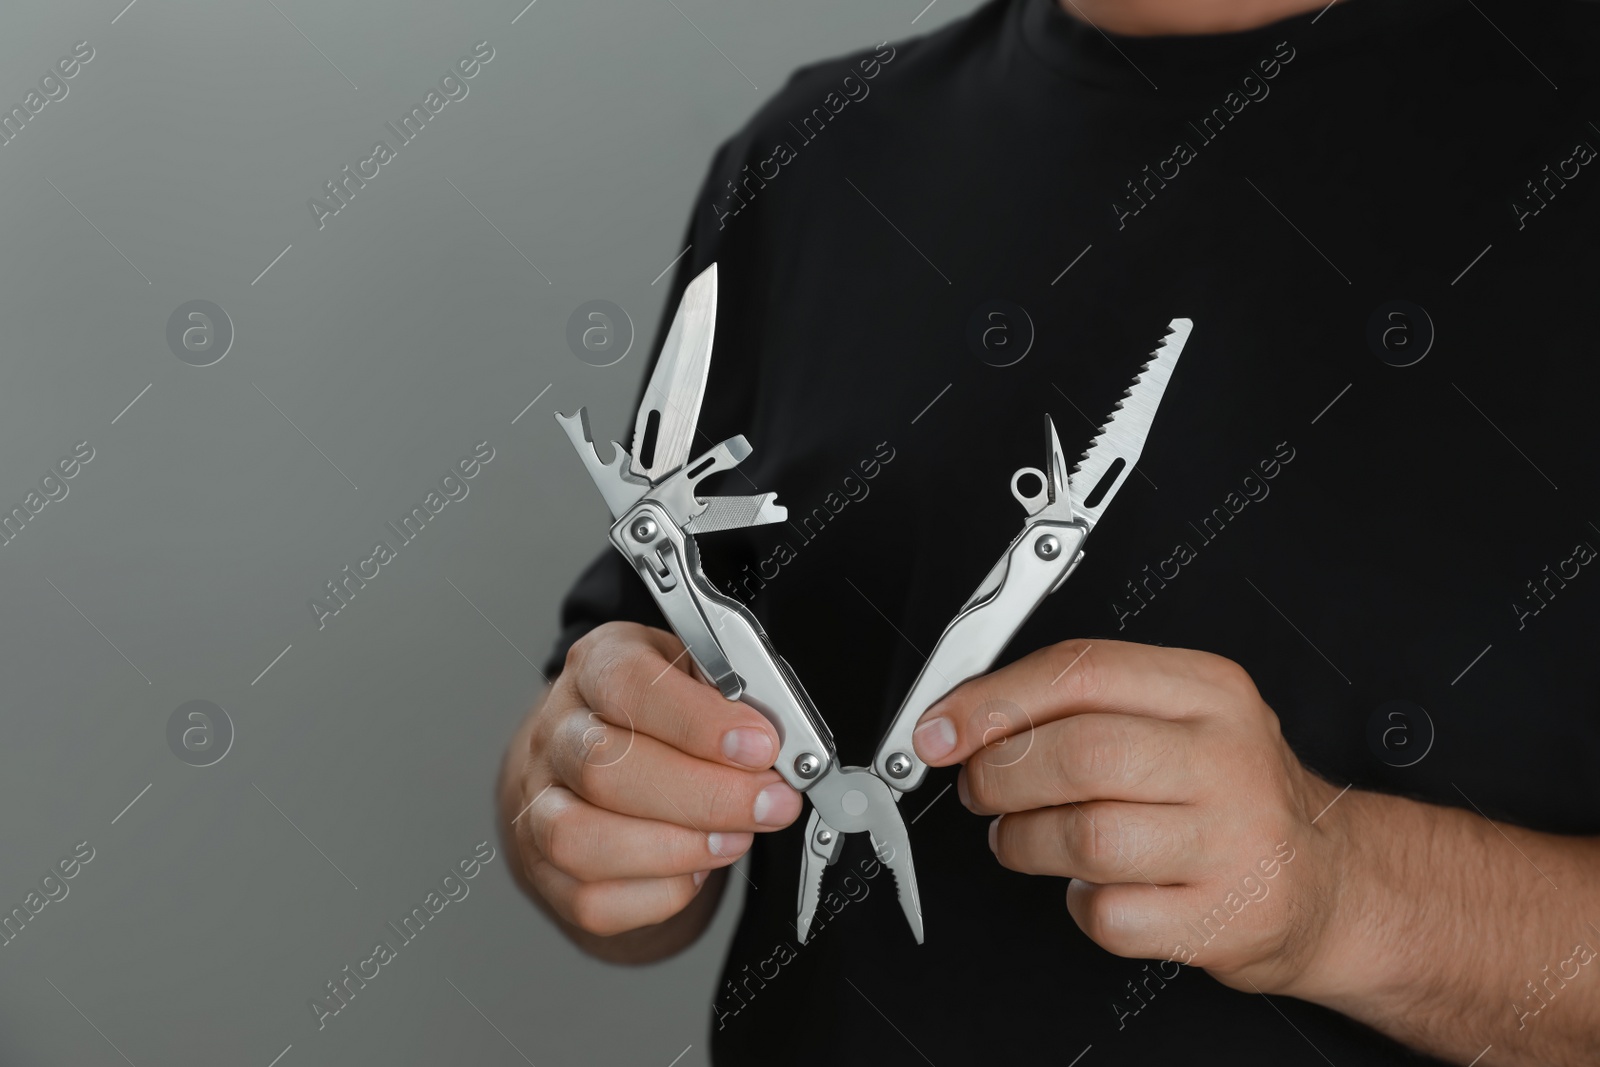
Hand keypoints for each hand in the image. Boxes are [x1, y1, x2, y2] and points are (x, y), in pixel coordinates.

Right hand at [502, 621, 802, 938]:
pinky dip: (658, 893)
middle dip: (705, 796)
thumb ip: (731, 698)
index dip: (698, 721)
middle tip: (771, 803)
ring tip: (736, 838)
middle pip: (605, 769)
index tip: (761, 746)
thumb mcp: (695, 674)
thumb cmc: (657, 714)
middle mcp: (555, 732)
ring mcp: (537, 804)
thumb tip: (776, 743)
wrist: (598, 756)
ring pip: (581, 840)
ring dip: (677, 849)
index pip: (628, 685)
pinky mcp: (544, 869)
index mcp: (595, 666)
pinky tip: (696, 869)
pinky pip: (592, 899)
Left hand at [910, 639, 1347, 992]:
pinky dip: (1079, 905)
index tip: (940, 730)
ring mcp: (1234, 842)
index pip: (1083, 671)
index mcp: (1210, 690)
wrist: (1328, 882)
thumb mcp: (1178, 718)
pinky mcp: (1224, 918)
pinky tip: (1094, 888)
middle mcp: (1229, 758)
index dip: (992, 700)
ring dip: (1025, 843)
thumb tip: (962, 716)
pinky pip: (1109, 914)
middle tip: (981, 790)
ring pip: (1086, 837)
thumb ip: (1081, 704)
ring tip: (1024, 840)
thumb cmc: (1228, 796)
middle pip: (1079, 753)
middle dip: (1000, 776)